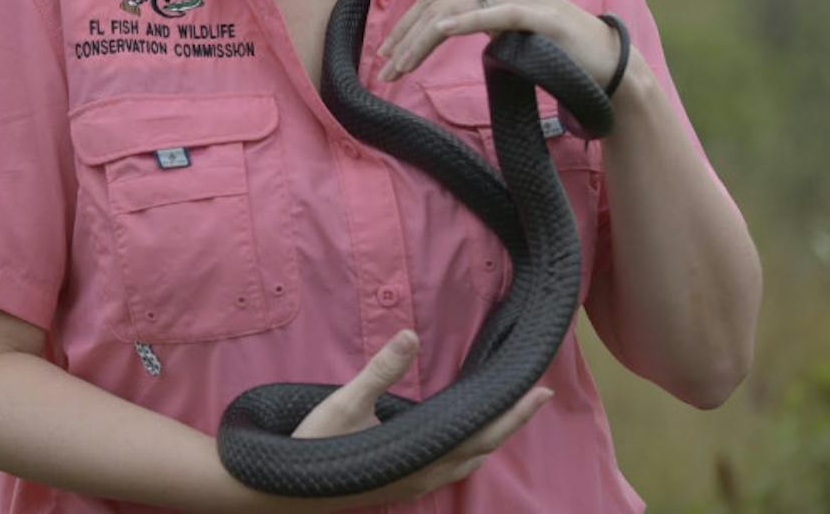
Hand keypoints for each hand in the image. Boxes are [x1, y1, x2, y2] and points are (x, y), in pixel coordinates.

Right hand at [290, 330, 552, 505]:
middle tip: (537, 395)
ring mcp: (416, 484)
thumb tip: (410, 335)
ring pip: (468, 463)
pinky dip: (467, 451)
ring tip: (505, 413)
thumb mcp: (347, 403)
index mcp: (424, 456)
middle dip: (512, 422)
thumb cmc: (317, 447)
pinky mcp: (403, 485)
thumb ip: (381, 371)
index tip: (541, 391)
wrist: (287, 494)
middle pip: (484, 448)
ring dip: (491, 438)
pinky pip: (450, 469)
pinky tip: (461, 439)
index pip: (483, 433)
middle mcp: (427, 475)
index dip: (514, 413)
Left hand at [377, 0, 619, 86]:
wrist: (598, 59)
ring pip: (457, 11)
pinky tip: (441, 32)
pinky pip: (495, 15)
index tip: (385, 56)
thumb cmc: (545, 41)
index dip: (406, 25)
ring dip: (422, 42)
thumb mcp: (496, 16)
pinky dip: (466, 21)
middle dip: (407, 38)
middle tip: (385, 70)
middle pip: (440, 3)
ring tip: (401, 67)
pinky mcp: (539, 12)